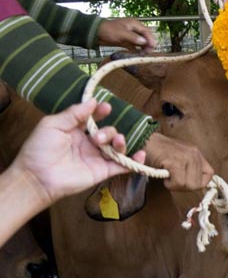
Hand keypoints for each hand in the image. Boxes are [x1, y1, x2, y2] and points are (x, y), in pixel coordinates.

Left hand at [11, 100, 145, 207]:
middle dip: (109, 131)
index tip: (106, 108)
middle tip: (97, 137)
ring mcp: (97, 158)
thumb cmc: (40, 149)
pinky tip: (141, 154)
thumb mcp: (53, 124)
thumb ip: (74, 113)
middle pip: (109, 132)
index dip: (102, 112)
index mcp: (76, 131)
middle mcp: (89, 144)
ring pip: (117, 146)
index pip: (95, 119)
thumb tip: (93, 100)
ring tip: (116, 142)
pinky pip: (123, 165)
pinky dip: (135, 161)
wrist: (37, 177)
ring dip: (121, 141)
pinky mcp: (103, 171)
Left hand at [98, 18, 156, 51]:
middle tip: (149, 52)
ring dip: (143, 47)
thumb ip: (133, 38)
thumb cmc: (109, 31)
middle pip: (145, 36)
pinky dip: (137, 49)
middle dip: (148, 43)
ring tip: (144, 54)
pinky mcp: (126, 40)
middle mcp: (133, 29)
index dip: (150, 39)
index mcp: (134, 24)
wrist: (96, 33)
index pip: (146, 31)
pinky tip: (138, 54)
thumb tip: (144, 42)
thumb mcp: (122, 34)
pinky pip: (134, 45)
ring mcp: (130, 35)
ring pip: (141, 41)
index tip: (153, 47)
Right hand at [143, 132, 213, 190]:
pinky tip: (163, 176)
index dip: (198, 183)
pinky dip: (170, 184)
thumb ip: (188, 169)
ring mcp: (186, 157)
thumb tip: (194, 185)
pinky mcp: (176, 161)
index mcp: (196, 154)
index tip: (186, 183)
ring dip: (176, 185)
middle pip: (198, 184)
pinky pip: (179, 182)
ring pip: (189, 185)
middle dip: (184, 187)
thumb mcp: (178, 158)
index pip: (209, 174)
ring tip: (167, 176)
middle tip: (172, 180)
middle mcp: (194, 154)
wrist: (143, 141)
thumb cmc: (157, 151)